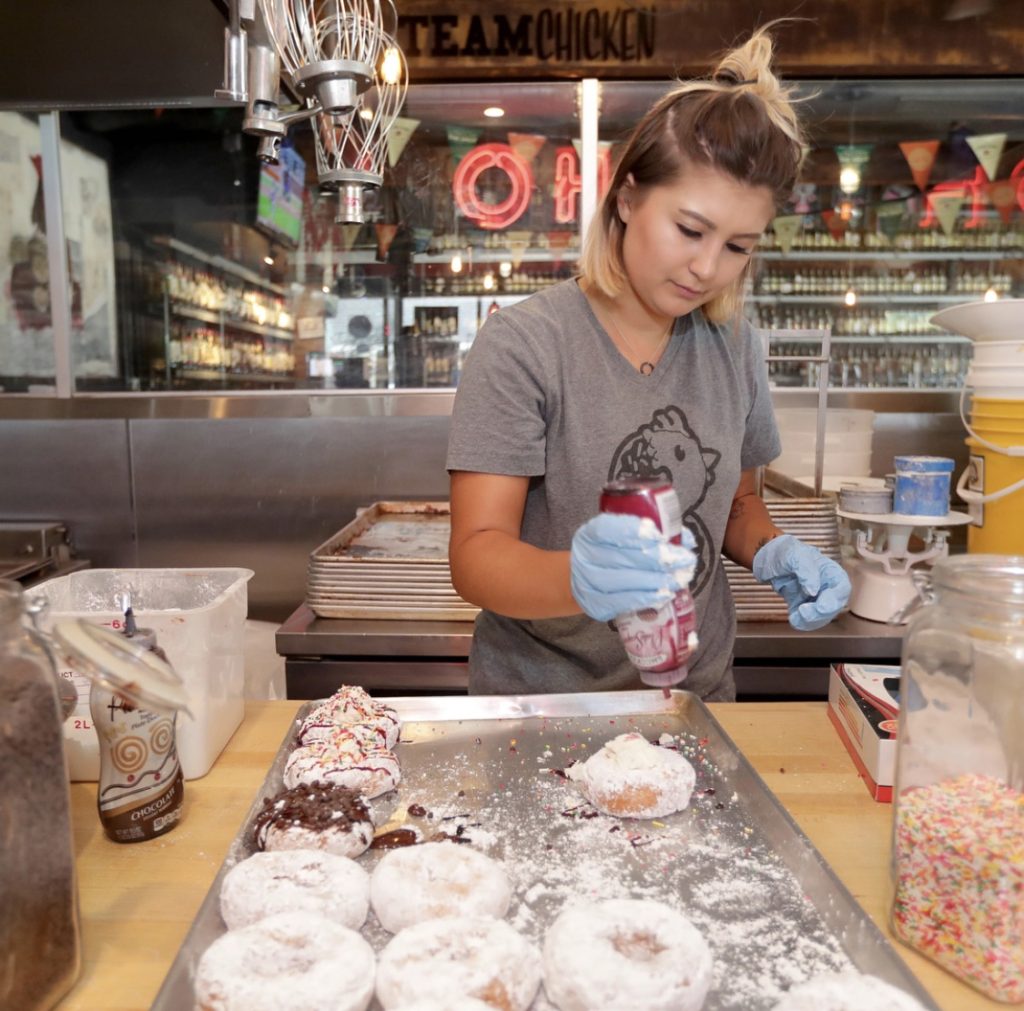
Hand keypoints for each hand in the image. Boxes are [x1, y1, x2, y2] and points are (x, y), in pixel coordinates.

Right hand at [570, 513, 696, 621]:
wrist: (581, 582)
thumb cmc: (608, 555)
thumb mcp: (619, 538)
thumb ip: (647, 534)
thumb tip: (685, 538)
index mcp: (590, 534)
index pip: (608, 529)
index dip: (634, 531)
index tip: (660, 536)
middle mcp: (586, 557)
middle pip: (624, 556)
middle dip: (658, 557)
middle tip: (684, 559)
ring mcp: (589, 583)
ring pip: (626, 579)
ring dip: (657, 579)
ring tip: (679, 578)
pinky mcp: (597, 605)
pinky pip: (624, 601)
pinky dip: (647, 597)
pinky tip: (664, 594)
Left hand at [752, 534, 850, 631]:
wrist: (768, 560)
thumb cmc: (785, 552)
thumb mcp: (794, 554)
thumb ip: (806, 570)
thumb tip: (813, 590)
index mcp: (830, 572)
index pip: (842, 588)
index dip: (835, 599)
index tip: (822, 605)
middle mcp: (827, 588)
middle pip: (833, 606)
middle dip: (820, 613)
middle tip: (805, 612)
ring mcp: (815, 600)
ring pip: (821, 617)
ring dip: (811, 620)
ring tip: (797, 615)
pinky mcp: (802, 608)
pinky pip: (806, 621)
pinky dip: (801, 623)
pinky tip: (793, 617)